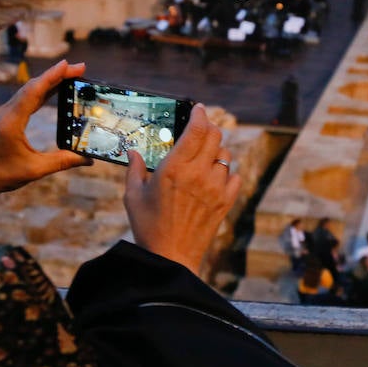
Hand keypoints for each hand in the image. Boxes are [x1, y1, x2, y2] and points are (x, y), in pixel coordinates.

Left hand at [0, 60, 91, 215]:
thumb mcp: (35, 170)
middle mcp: (6, 113)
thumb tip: (88, 159)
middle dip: (57, 75)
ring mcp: (5, 113)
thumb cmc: (3, 175)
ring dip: (50, 80)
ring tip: (71, 74)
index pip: (34, 92)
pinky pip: (26, 98)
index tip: (68, 64)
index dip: (52, 77)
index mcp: (11, 122)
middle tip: (79, 68)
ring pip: (29, 90)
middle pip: (33, 86)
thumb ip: (62, 162)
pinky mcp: (6, 117)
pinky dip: (41, 90)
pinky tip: (53, 88)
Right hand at [123, 105, 240, 274]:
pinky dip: (227, 172)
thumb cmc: (148, 227)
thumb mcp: (133, 196)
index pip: (196, 130)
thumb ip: (134, 169)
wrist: (171, 258)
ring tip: (204, 157)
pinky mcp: (225, 202)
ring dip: (216, 151)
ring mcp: (215, 188)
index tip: (198, 109)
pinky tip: (215, 177)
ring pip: (225, 155)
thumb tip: (132, 151)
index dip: (200, 114)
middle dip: (209, 128)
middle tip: (201, 129)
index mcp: (174, 168)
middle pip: (215, 136)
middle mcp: (198, 174)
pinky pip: (234, 176)